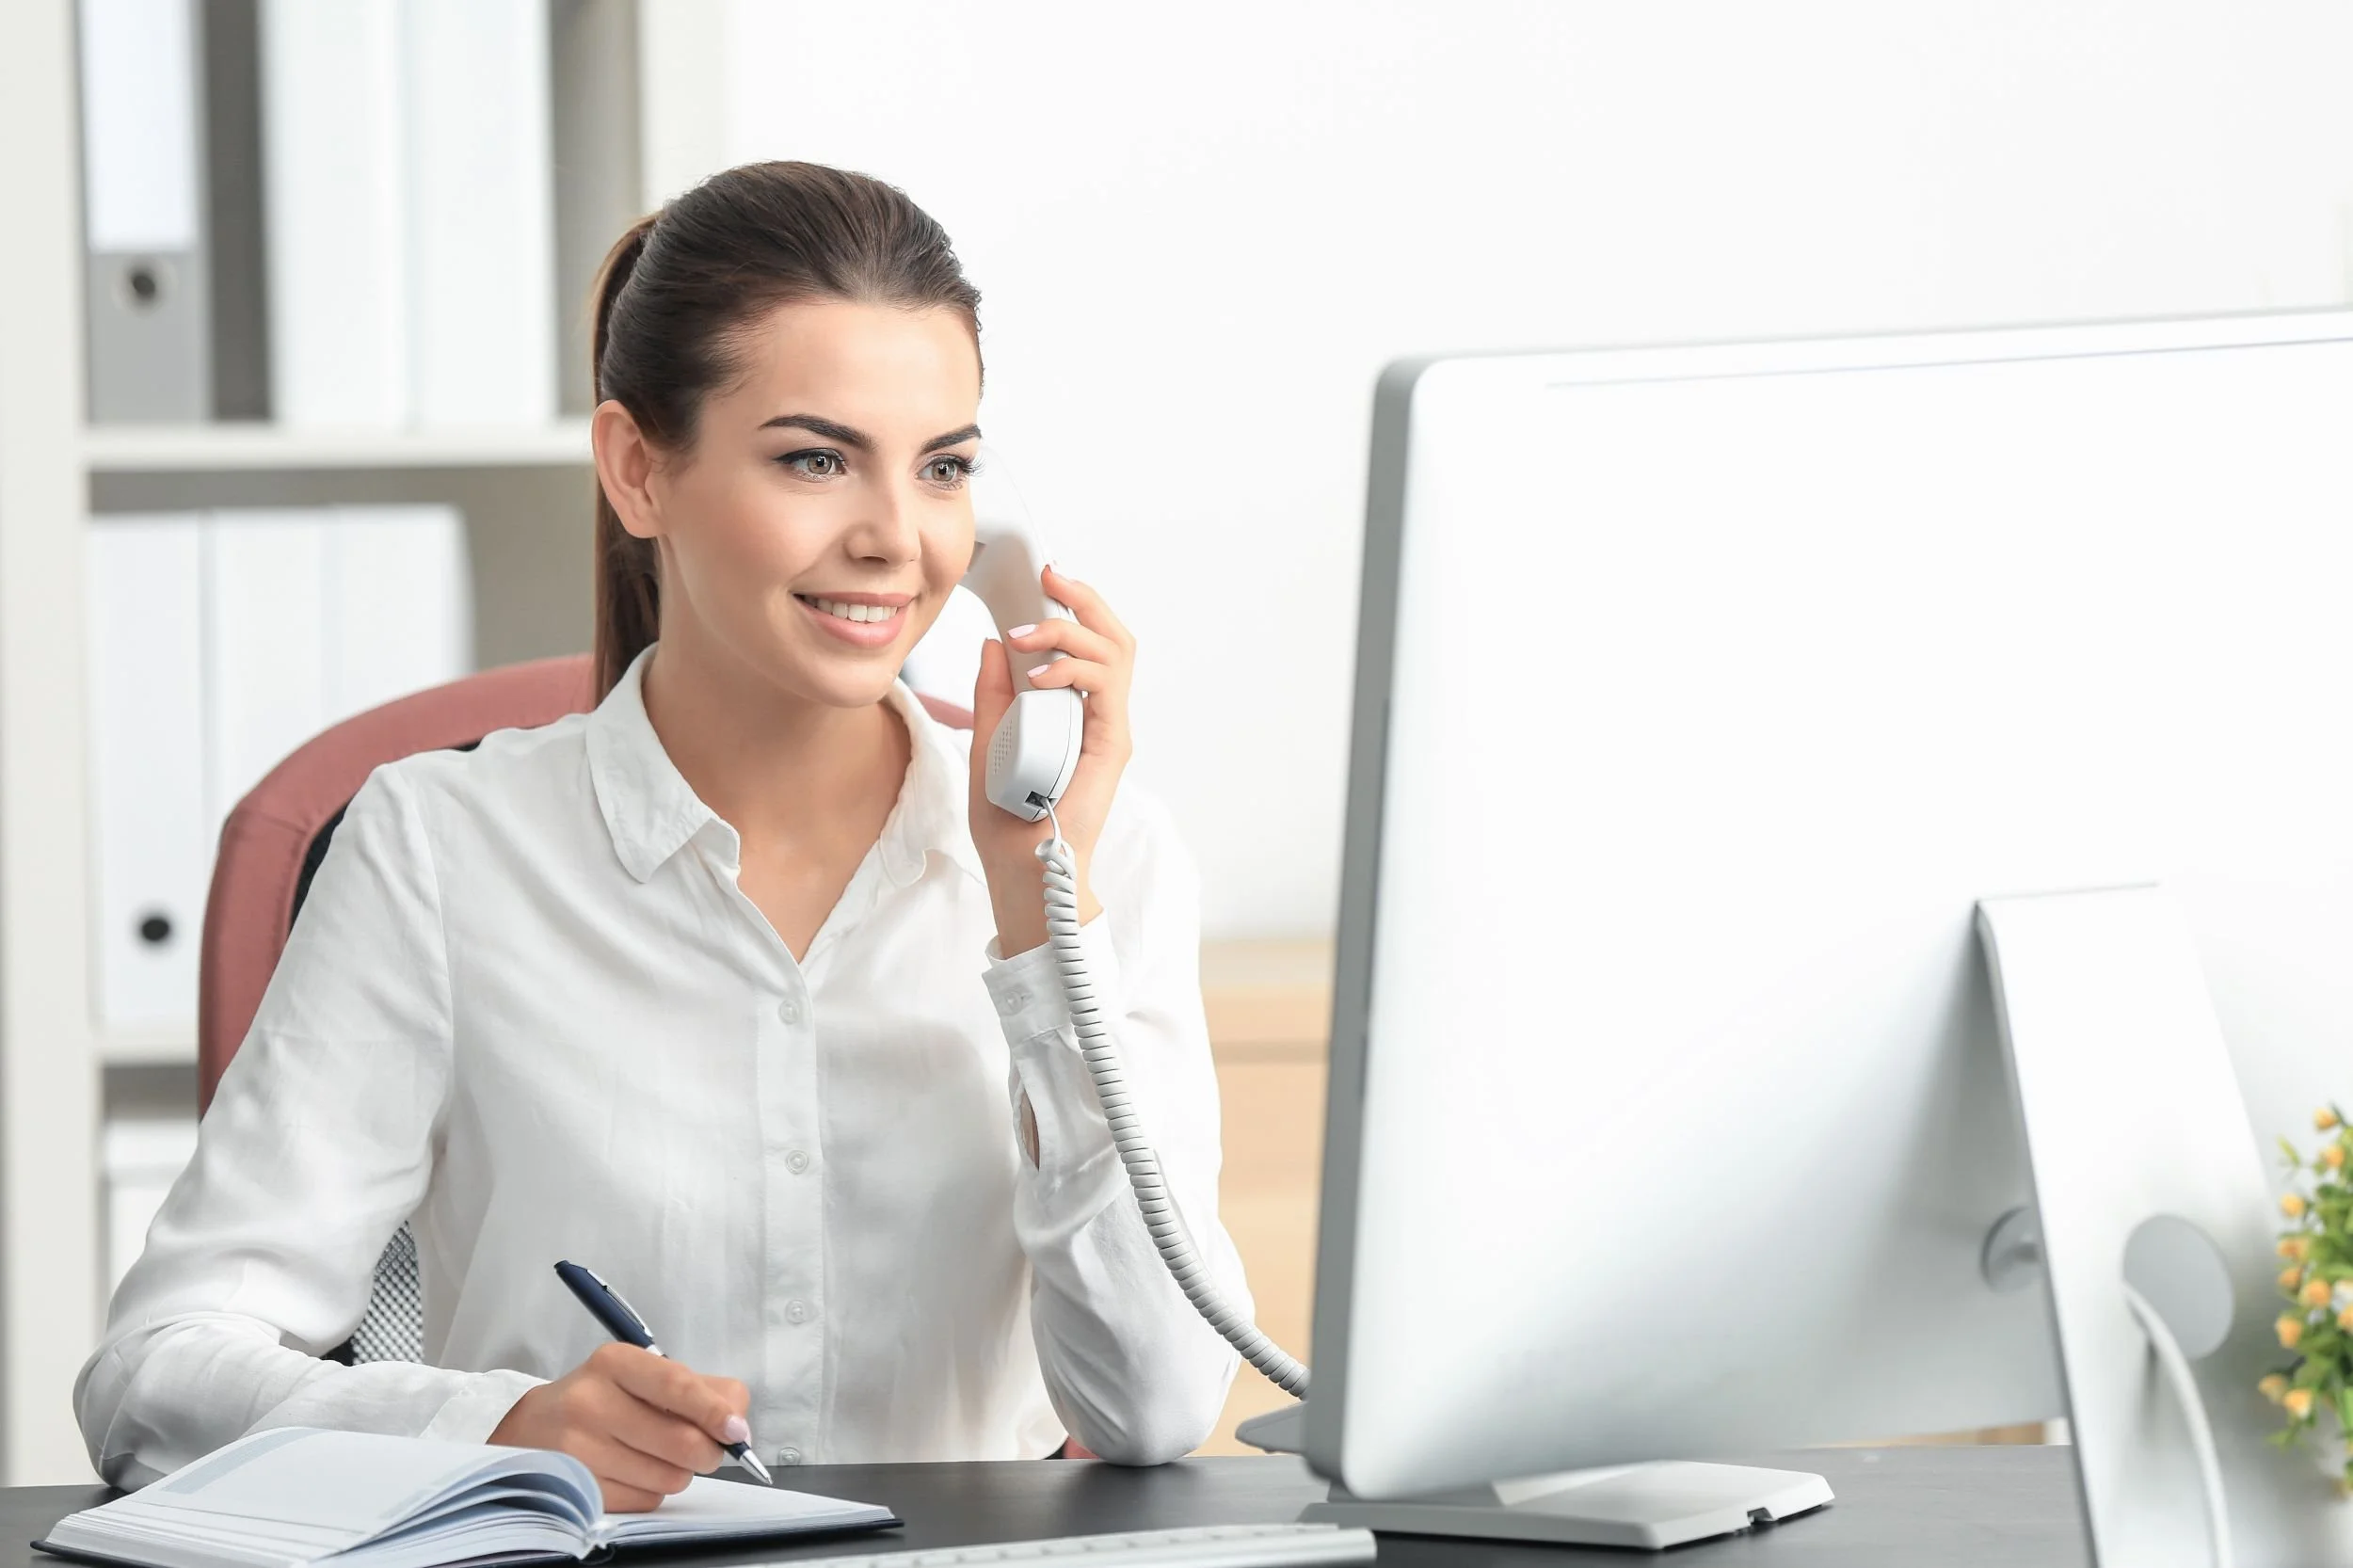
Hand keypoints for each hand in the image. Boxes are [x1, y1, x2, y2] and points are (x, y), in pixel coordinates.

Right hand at [488, 1343, 749, 1511]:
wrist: (533, 1428)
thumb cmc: (603, 1398)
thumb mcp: (643, 1376)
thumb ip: (700, 1390)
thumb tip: (737, 1424)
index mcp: (615, 1363)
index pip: (676, 1385)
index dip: (713, 1410)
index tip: (737, 1431)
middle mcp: (590, 1401)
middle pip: (680, 1441)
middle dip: (707, 1451)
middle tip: (704, 1449)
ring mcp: (578, 1448)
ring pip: (668, 1476)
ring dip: (678, 1472)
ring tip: (655, 1454)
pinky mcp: (577, 1486)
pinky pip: (645, 1499)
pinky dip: (652, 1490)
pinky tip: (632, 1471)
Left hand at [969, 564, 1135, 955]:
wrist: (1019, 872)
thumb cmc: (1006, 821)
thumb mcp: (986, 741)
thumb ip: (993, 695)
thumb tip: (991, 645)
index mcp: (1075, 710)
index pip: (1089, 643)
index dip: (1072, 606)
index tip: (1041, 578)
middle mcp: (1099, 715)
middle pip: (1113, 638)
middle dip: (1084, 600)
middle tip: (1050, 577)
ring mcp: (1108, 729)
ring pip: (1115, 654)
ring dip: (1071, 631)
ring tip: (1026, 634)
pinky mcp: (1110, 747)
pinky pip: (1104, 691)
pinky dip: (1073, 671)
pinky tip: (1039, 673)